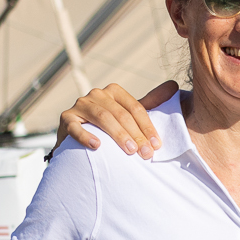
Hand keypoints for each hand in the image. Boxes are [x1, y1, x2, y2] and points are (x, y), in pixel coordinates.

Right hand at [59, 81, 174, 157]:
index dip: (147, 127)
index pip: (135, 108)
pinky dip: (86, 136)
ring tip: (129, 151)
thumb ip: (150, 103)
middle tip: (145, 154)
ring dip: (118, 135)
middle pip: (120, 114)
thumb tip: (174, 85)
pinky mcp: (66, 120)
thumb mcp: (129, 116)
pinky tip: (97, 146)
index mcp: (114, 91)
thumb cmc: (109, 130)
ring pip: (102, 118)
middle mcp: (96, 95)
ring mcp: (80, 106)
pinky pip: (76, 127)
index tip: (156, 145)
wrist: (78, 143)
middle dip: (135, 134)